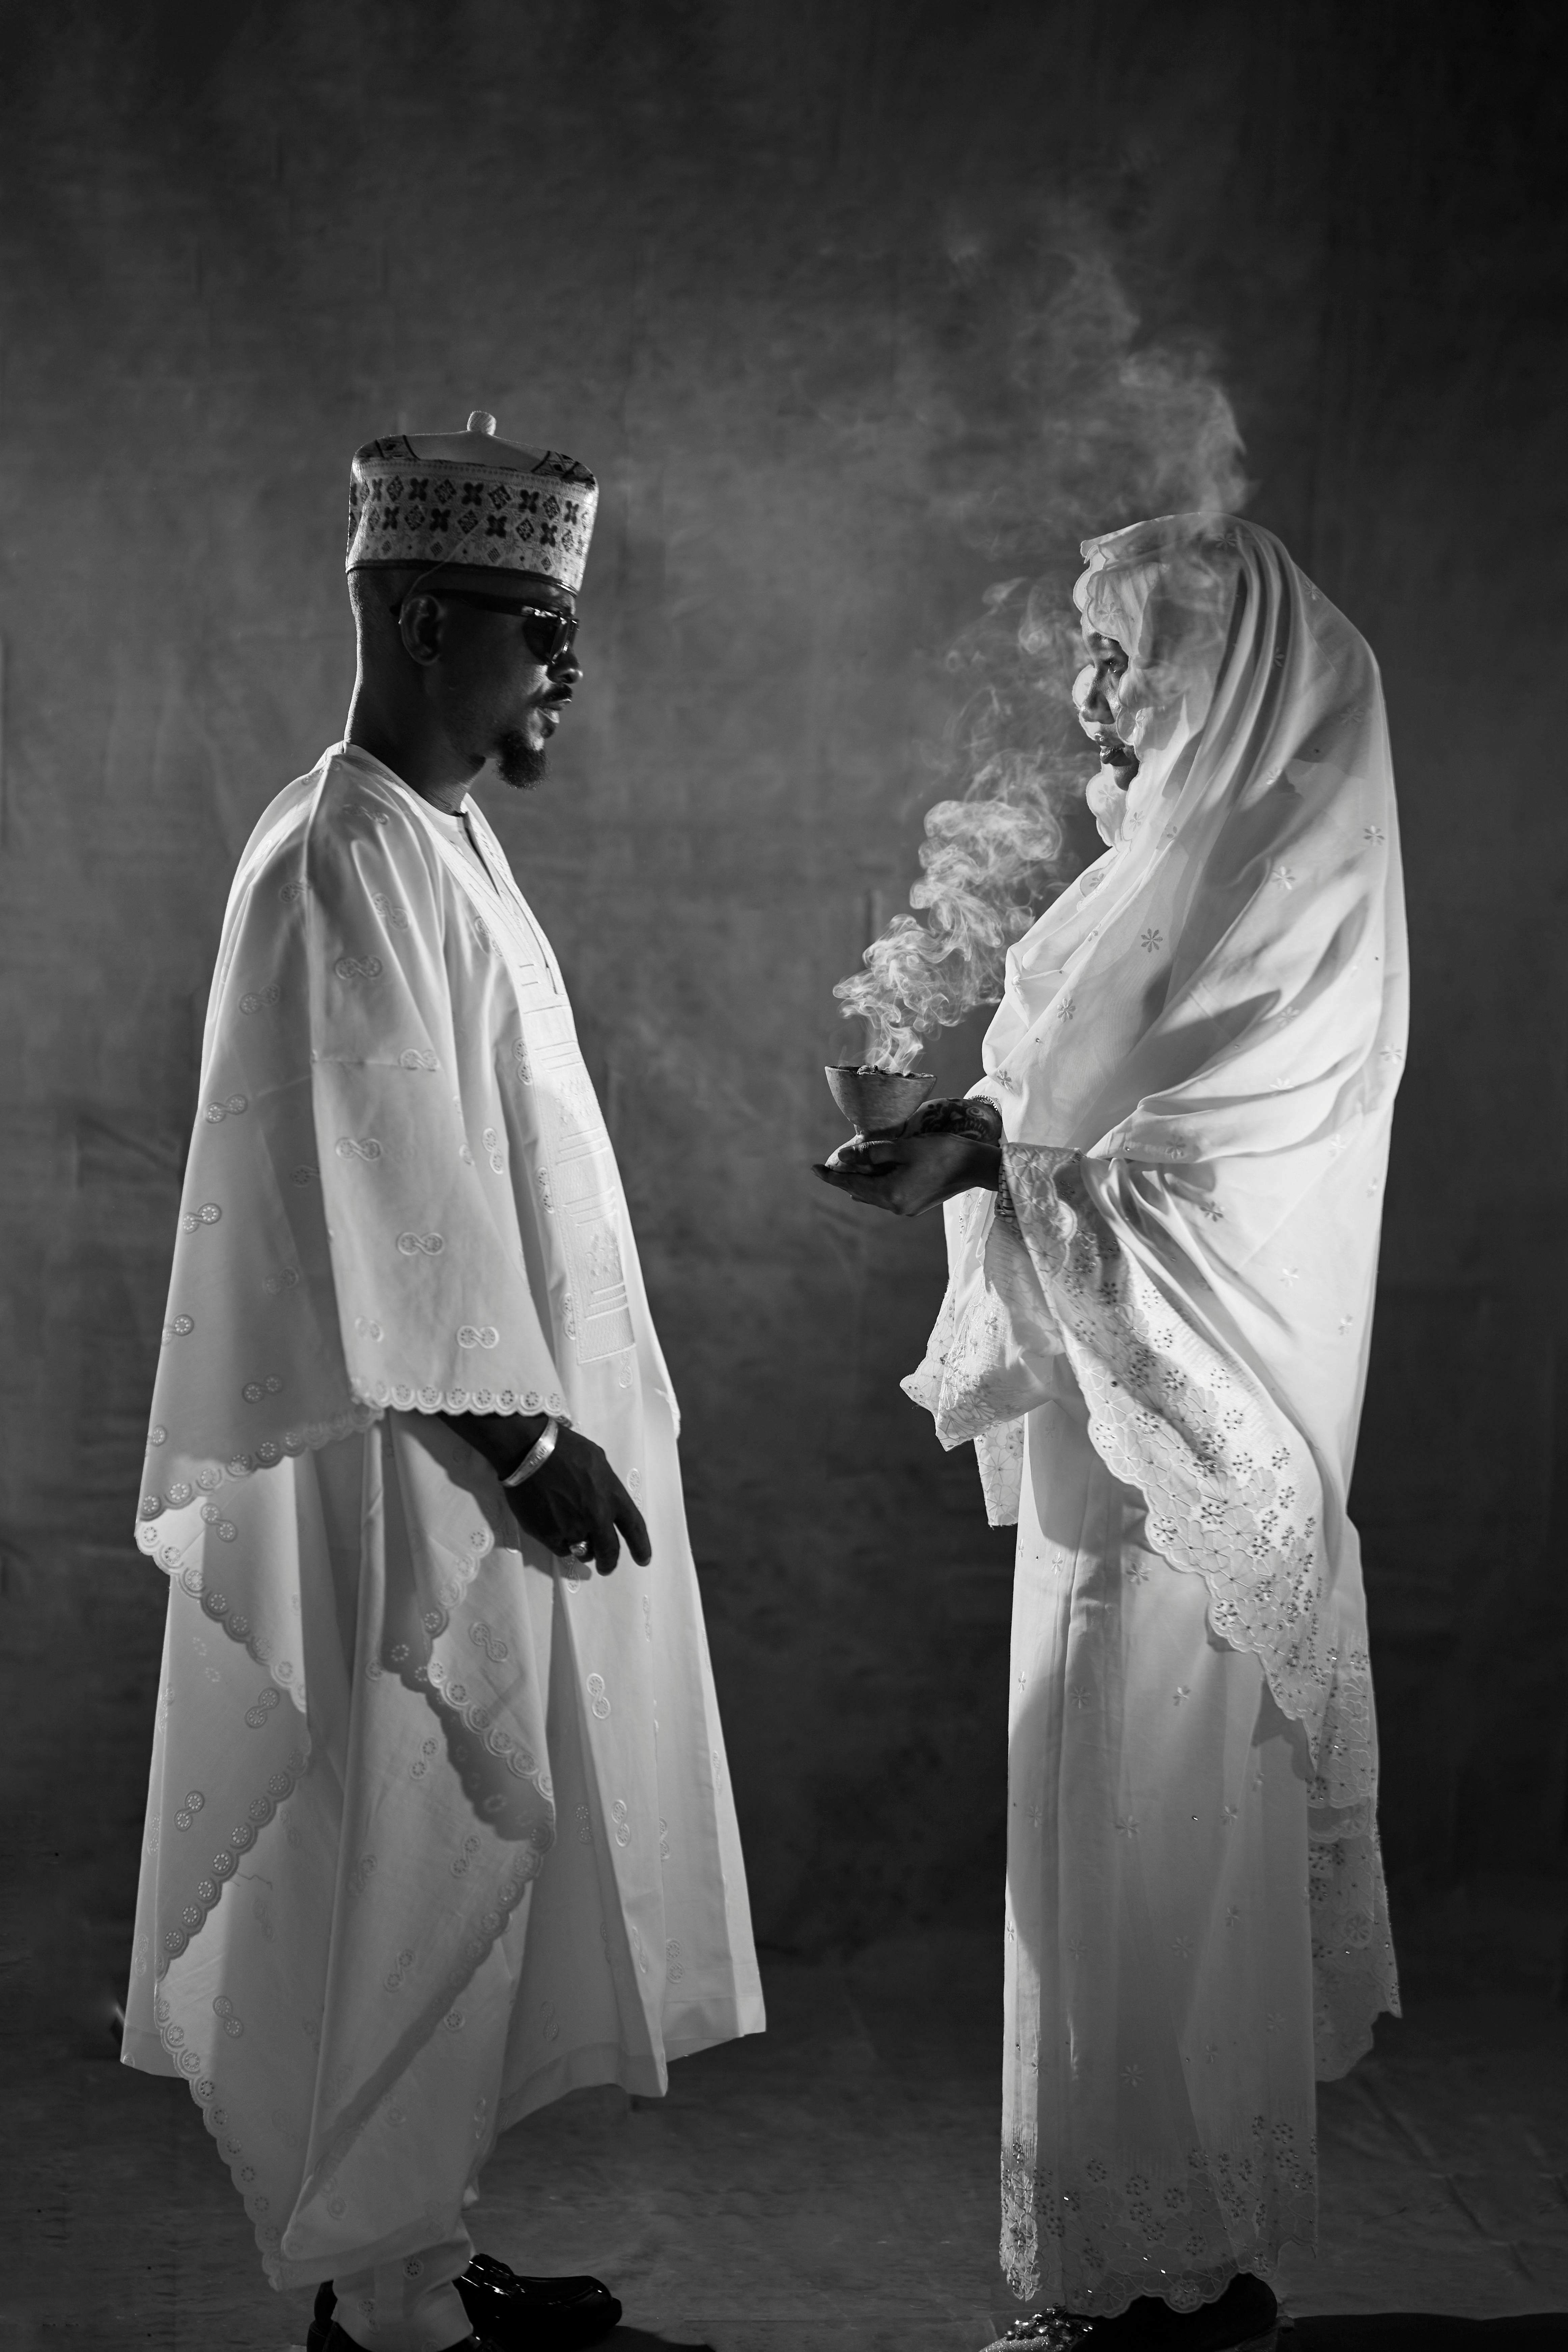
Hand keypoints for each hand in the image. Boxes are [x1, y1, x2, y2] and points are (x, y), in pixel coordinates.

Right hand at [444, 1410, 649, 1574]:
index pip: (634, 1528)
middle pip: (609, 1550)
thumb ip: (605, 1484)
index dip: (641, 1547)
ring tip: (576, 1537)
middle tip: (605, 1566)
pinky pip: (562, 1549)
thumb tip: (603, 1495)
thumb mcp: (597, 1460)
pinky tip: (557, 1531)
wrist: (529, 1452)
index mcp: (612, 1496)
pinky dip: (563, 1544)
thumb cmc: (565, 1448)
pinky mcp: (548, 1535)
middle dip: (609, 1562)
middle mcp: (596, 1518)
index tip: (643, 1560)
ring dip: (584, 1549)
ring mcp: (572, 1528)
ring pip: (583, 1551)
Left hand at [812, 1128, 999, 1216]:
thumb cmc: (941, 1152)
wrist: (975, 1166)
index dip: (831, 1176)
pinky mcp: (915, 1204)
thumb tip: (843, 1157)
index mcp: (890, 1194)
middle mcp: (895, 1206)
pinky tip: (873, 1174)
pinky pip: (887, 1195)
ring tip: (848, 1168)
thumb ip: (871, 1153)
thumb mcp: (903, 1148)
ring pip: (873, 1194)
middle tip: (828, 1165)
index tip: (812, 1168)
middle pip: (860, 1192)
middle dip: (845, 1178)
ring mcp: (906, 1208)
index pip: (851, 1185)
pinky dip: (877, 1183)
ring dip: (862, 1181)